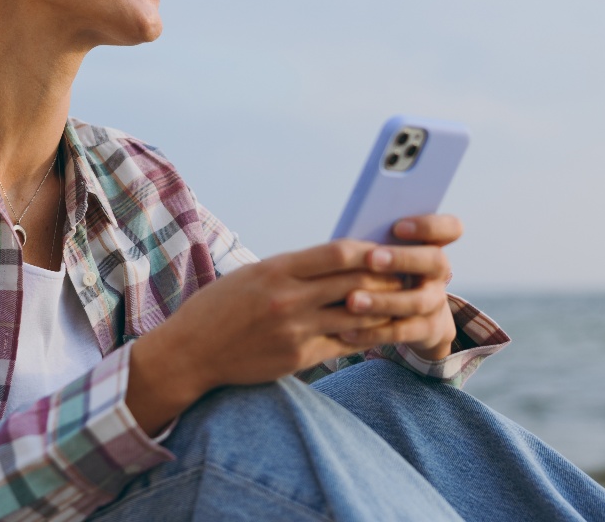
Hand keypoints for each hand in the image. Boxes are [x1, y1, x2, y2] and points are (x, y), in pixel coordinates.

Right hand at [127, 239, 405, 431]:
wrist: (192, 351)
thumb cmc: (222, 306)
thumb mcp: (254, 274)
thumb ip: (294, 267)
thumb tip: (340, 257)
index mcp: (277, 269)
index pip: (338, 253)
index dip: (371, 250)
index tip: (391, 248)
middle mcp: (288, 298)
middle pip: (355, 283)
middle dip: (388, 278)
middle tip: (412, 273)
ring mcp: (294, 330)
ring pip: (356, 316)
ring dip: (385, 308)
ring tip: (406, 301)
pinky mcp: (298, 357)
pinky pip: (344, 344)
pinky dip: (366, 335)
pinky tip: (382, 330)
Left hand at [336, 214, 462, 360]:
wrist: (410, 320)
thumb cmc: (384, 275)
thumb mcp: (383, 257)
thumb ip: (373, 245)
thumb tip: (345, 241)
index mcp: (430, 245)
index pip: (450, 228)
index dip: (429, 225)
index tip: (398, 226)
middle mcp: (439, 273)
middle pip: (436, 260)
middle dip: (403, 258)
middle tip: (371, 258)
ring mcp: (436, 302)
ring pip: (417, 301)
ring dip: (383, 300)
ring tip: (352, 300)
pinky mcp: (427, 330)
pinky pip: (403, 332)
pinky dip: (373, 331)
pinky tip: (347, 330)